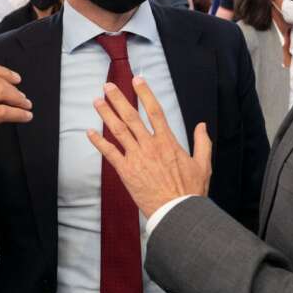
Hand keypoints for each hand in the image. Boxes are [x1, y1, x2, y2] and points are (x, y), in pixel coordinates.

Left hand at [87, 77, 211, 216]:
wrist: (177, 211)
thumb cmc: (190, 191)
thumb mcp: (203, 164)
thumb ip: (203, 143)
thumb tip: (202, 125)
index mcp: (167, 141)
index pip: (154, 111)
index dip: (145, 93)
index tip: (136, 80)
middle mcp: (150, 146)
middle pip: (131, 117)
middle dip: (118, 99)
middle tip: (107, 86)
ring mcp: (136, 158)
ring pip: (118, 131)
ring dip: (106, 115)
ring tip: (97, 102)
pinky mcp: (126, 171)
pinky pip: (110, 153)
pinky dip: (99, 142)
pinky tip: (89, 132)